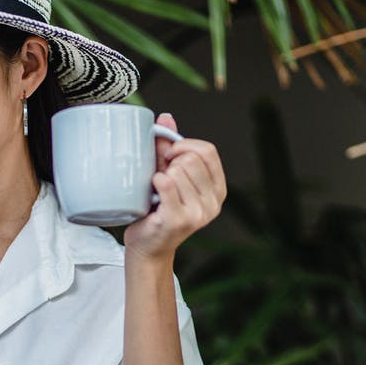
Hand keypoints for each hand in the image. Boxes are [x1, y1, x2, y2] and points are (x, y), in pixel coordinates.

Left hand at [124, 113, 226, 259]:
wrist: (148, 247)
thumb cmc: (157, 209)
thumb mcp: (168, 174)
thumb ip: (169, 147)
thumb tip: (166, 117)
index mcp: (218, 189)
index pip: (208, 151)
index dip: (184, 145)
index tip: (168, 154)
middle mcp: (214, 203)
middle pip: (192, 159)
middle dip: (170, 162)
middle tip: (160, 178)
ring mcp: (199, 213)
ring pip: (179, 170)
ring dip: (161, 175)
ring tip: (156, 192)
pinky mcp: (179, 220)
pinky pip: (166, 185)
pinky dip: (155, 182)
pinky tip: (152, 194)